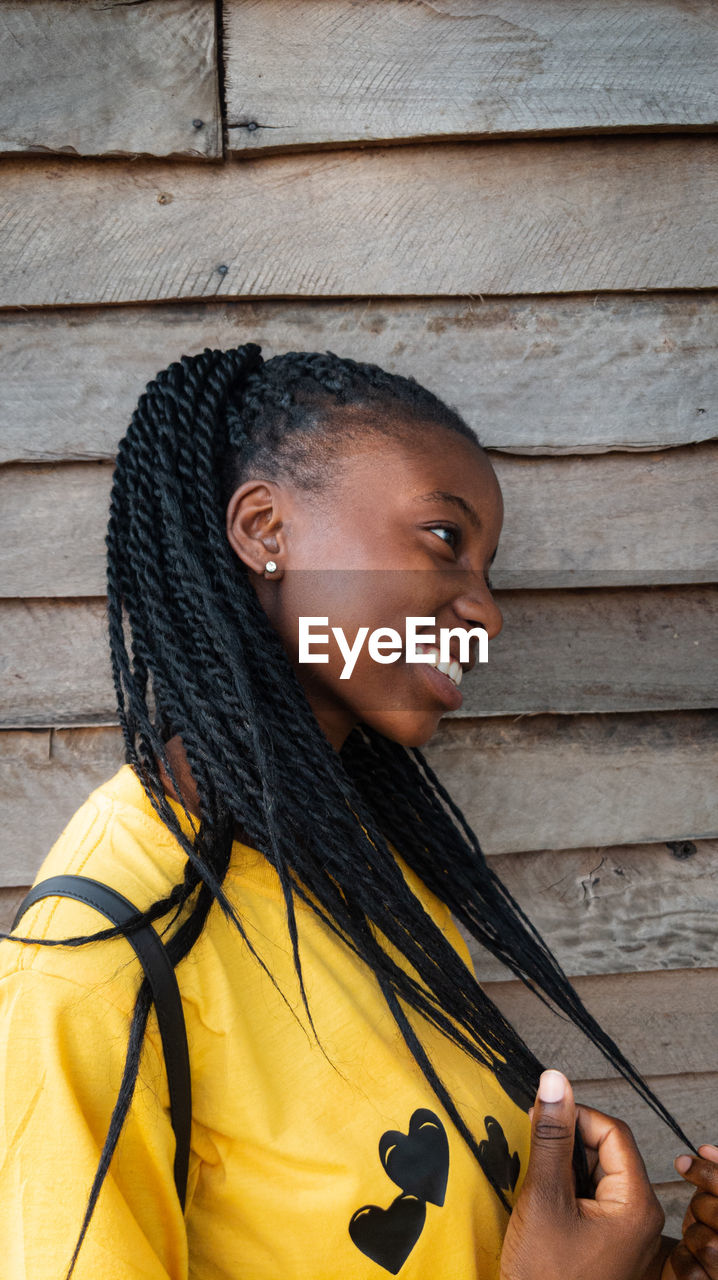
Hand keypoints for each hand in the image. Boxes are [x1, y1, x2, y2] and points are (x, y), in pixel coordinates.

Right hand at [499, 1068, 664, 1279]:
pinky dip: (566, 1194)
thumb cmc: (545, 1277)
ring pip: (596, 1177)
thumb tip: (555, 1081)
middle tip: (533, 1153)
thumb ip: (551, 1137)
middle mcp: (641, 1217)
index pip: (612, 1132)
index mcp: (636, 1203)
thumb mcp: (544, 1198)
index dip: (575, 1116)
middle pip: (607, 1153)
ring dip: (565, 1170)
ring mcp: (627, 1236)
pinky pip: (592, 1203)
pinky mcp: (609, 1248)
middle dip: (568, 1145)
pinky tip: (544, 1207)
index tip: (539, 1117)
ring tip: (537, 1188)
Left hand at [660, 1145, 717, 1278]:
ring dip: (694, 1239)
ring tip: (698, 1245)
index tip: (680, 1161)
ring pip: (707, 1243)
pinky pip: (693, 1271)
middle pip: (717, 1212)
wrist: (698, 1276)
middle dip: (700, 1208)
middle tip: (699, 1215)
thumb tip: (704, 1149)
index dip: (709, 1172)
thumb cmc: (709, 1234)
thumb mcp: (714, 1199)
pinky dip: (684, 1264)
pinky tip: (692, 1265)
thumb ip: (715, 1175)